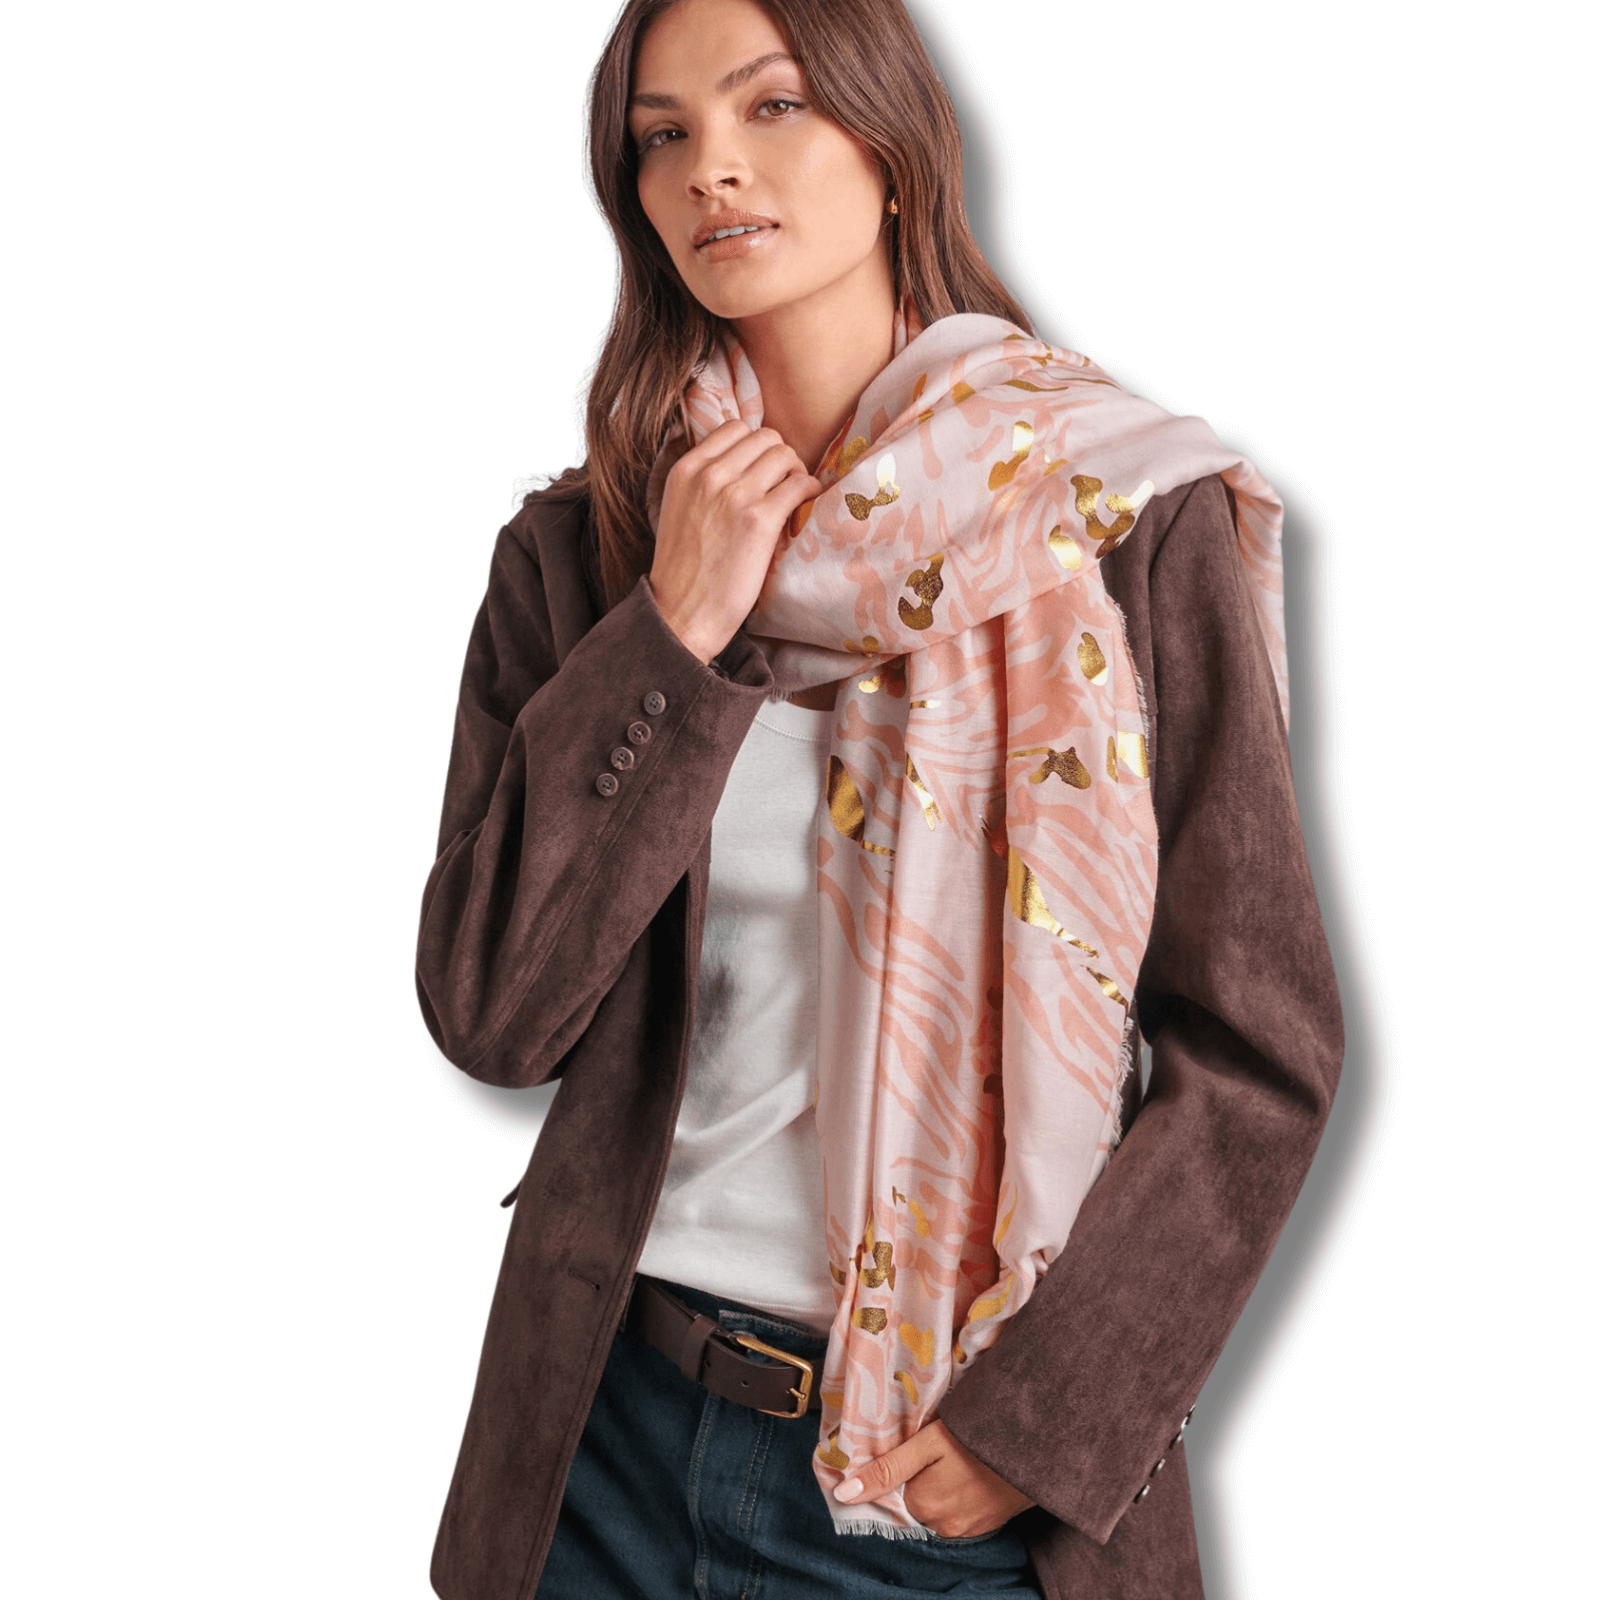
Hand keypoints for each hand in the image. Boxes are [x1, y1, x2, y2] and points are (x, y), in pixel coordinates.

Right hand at [649, 419, 821, 663]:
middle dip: (780, 457)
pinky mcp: (759, 520)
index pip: (734, 428)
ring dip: (796, 471)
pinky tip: (806, 503)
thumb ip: (702, 481)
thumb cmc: (683, 569)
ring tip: (795, 493)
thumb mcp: (678, 508)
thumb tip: (739, 463)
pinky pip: (799, 484)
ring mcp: (735, 495)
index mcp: (686, 469)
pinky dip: (809, 489)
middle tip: (784, 481)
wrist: (683, 611)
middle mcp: (709, 475)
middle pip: (764, 437)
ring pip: (784, 455)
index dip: (756, 446)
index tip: (763, 467)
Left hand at [831, 1418, 1035, 1538]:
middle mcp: (945, 1526)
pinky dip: (962, 1493)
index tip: (915, 1449)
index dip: (901, 1468)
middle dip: (922, 1477)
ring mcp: (970, 1528)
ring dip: (942, 1486)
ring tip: (959, 1458)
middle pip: (916, 1501)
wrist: (1038, 1442)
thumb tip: (842, 1496)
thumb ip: (887, 1470)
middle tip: (940, 1449)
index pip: (894, 1492)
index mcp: (925, 1505)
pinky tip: (973, 1471)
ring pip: (938, 1506)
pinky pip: (961, 1512)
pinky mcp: (989, 1524)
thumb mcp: (929, 1443)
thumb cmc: (981, 1434)